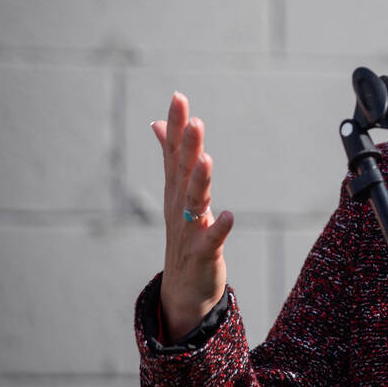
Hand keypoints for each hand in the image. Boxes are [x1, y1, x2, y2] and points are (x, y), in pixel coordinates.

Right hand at [151, 92, 232, 341]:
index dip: (176, 126)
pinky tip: (229, 216)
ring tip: (206, 159)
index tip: (178, 97)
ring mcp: (189, 230)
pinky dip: (219, 228)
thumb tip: (158, 124)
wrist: (184, 290)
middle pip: (183, 172)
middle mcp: (179, 207)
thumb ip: (170, 158)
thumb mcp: (176, 194)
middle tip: (194, 120)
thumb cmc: (184, 236)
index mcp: (175, 191)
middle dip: (187, 147)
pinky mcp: (204, 253)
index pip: (173, 153)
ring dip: (200, 181)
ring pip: (194, 202)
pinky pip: (211, 240)